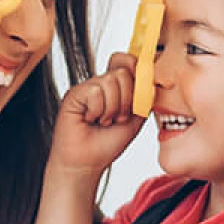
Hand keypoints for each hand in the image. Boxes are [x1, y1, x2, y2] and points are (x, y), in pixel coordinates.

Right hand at [48, 52, 144, 178]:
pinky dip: (97, 110)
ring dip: (112, 109)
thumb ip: (144, 97)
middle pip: (123, 71)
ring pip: (109, 81)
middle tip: (117, 118)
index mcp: (115, 86)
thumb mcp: (135, 118)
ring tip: (103, 121)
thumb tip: (150, 79)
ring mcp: (86, 87)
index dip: (136, 71)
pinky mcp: (74, 94)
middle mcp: (100, 83)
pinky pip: (94, 91)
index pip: (127, 60)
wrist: (88, 163)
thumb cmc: (107, 143)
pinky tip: (89, 120)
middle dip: (126, 100)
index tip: (139, 95)